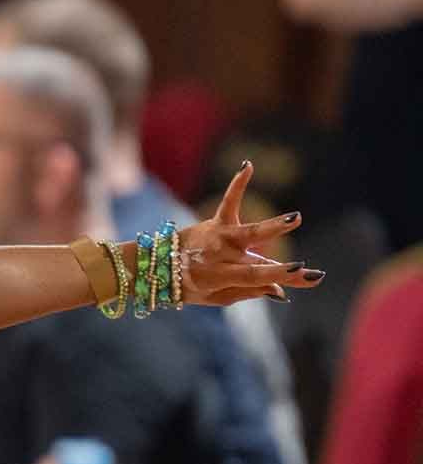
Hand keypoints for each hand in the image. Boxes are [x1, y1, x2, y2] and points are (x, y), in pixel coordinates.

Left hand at [176, 162, 324, 303]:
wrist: (158, 265)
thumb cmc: (191, 286)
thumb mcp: (216, 297)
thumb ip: (247, 292)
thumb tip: (279, 289)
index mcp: (219, 278)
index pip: (254, 279)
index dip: (278, 278)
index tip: (306, 276)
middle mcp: (220, 257)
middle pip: (254, 262)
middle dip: (279, 268)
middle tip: (301, 267)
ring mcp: (219, 238)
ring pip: (248, 232)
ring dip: (273, 228)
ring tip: (295, 219)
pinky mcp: (215, 222)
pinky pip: (229, 201)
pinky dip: (238, 183)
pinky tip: (248, 166)